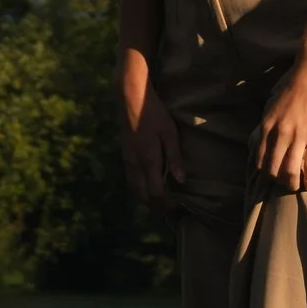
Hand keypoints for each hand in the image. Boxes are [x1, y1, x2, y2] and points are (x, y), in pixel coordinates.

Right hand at [120, 85, 187, 213]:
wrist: (131, 100)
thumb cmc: (154, 114)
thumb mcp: (169, 133)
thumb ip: (175, 157)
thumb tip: (181, 180)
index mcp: (148, 161)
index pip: (156, 193)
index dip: (167, 203)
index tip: (180, 204)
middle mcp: (135, 165)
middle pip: (143, 196)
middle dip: (157, 206)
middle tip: (172, 207)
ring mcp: (128, 161)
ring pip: (135, 190)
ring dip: (147, 200)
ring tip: (161, 200)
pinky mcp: (125, 156)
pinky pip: (131, 181)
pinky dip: (140, 190)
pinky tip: (149, 186)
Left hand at [252, 57, 306, 193]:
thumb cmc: (293, 82)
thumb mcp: (272, 102)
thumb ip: (269, 121)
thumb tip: (265, 135)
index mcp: (267, 124)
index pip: (259, 157)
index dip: (263, 171)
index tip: (269, 175)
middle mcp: (279, 133)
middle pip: (272, 167)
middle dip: (276, 180)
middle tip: (282, 183)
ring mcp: (298, 136)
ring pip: (289, 171)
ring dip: (291, 183)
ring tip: (295, 187)